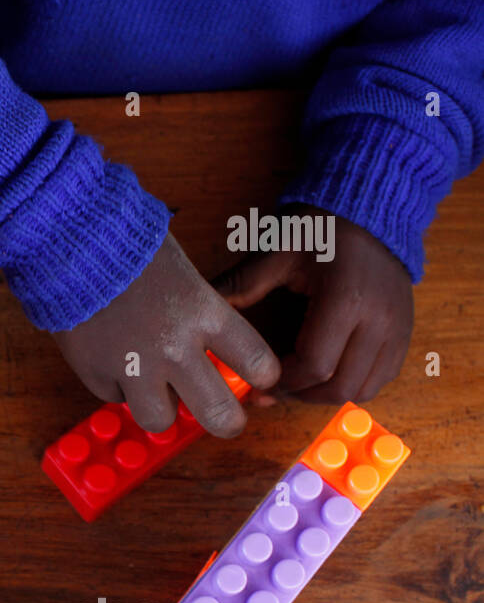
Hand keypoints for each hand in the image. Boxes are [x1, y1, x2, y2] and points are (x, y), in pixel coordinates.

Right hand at [53, 232, 280, 437]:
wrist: (68, 241)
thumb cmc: (128, 246)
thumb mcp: (181, 272)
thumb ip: (198, 314)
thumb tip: (205, 352)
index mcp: (204, 313)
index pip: (258, 362)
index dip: (263, 375)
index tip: (257, 377)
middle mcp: (173, 348)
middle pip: (218, 414)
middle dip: (226, 421)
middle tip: (222, 417)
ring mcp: (132, 366)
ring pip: (159, 420)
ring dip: (160, 408)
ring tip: (153, 391)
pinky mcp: (94, 373)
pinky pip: (114, 396)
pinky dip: (115, 383)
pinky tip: (109, 356)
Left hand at [214, 206, 412, 402]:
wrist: (370, 208)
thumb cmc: (319, 228)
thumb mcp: (276, 251)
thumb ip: (240, 285)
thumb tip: (198, 312)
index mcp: (347, 300)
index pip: (314, 365)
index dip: (281, 382)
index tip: (256, 381)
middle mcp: (381, 320)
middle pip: (340, 386)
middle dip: (300, 395)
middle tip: (271, 391)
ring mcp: (398, 328)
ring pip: (363, 389)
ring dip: (326, 395)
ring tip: (296, 384)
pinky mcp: (405, 331)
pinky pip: (382, 376)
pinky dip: (353, 384)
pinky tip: (325, 373)